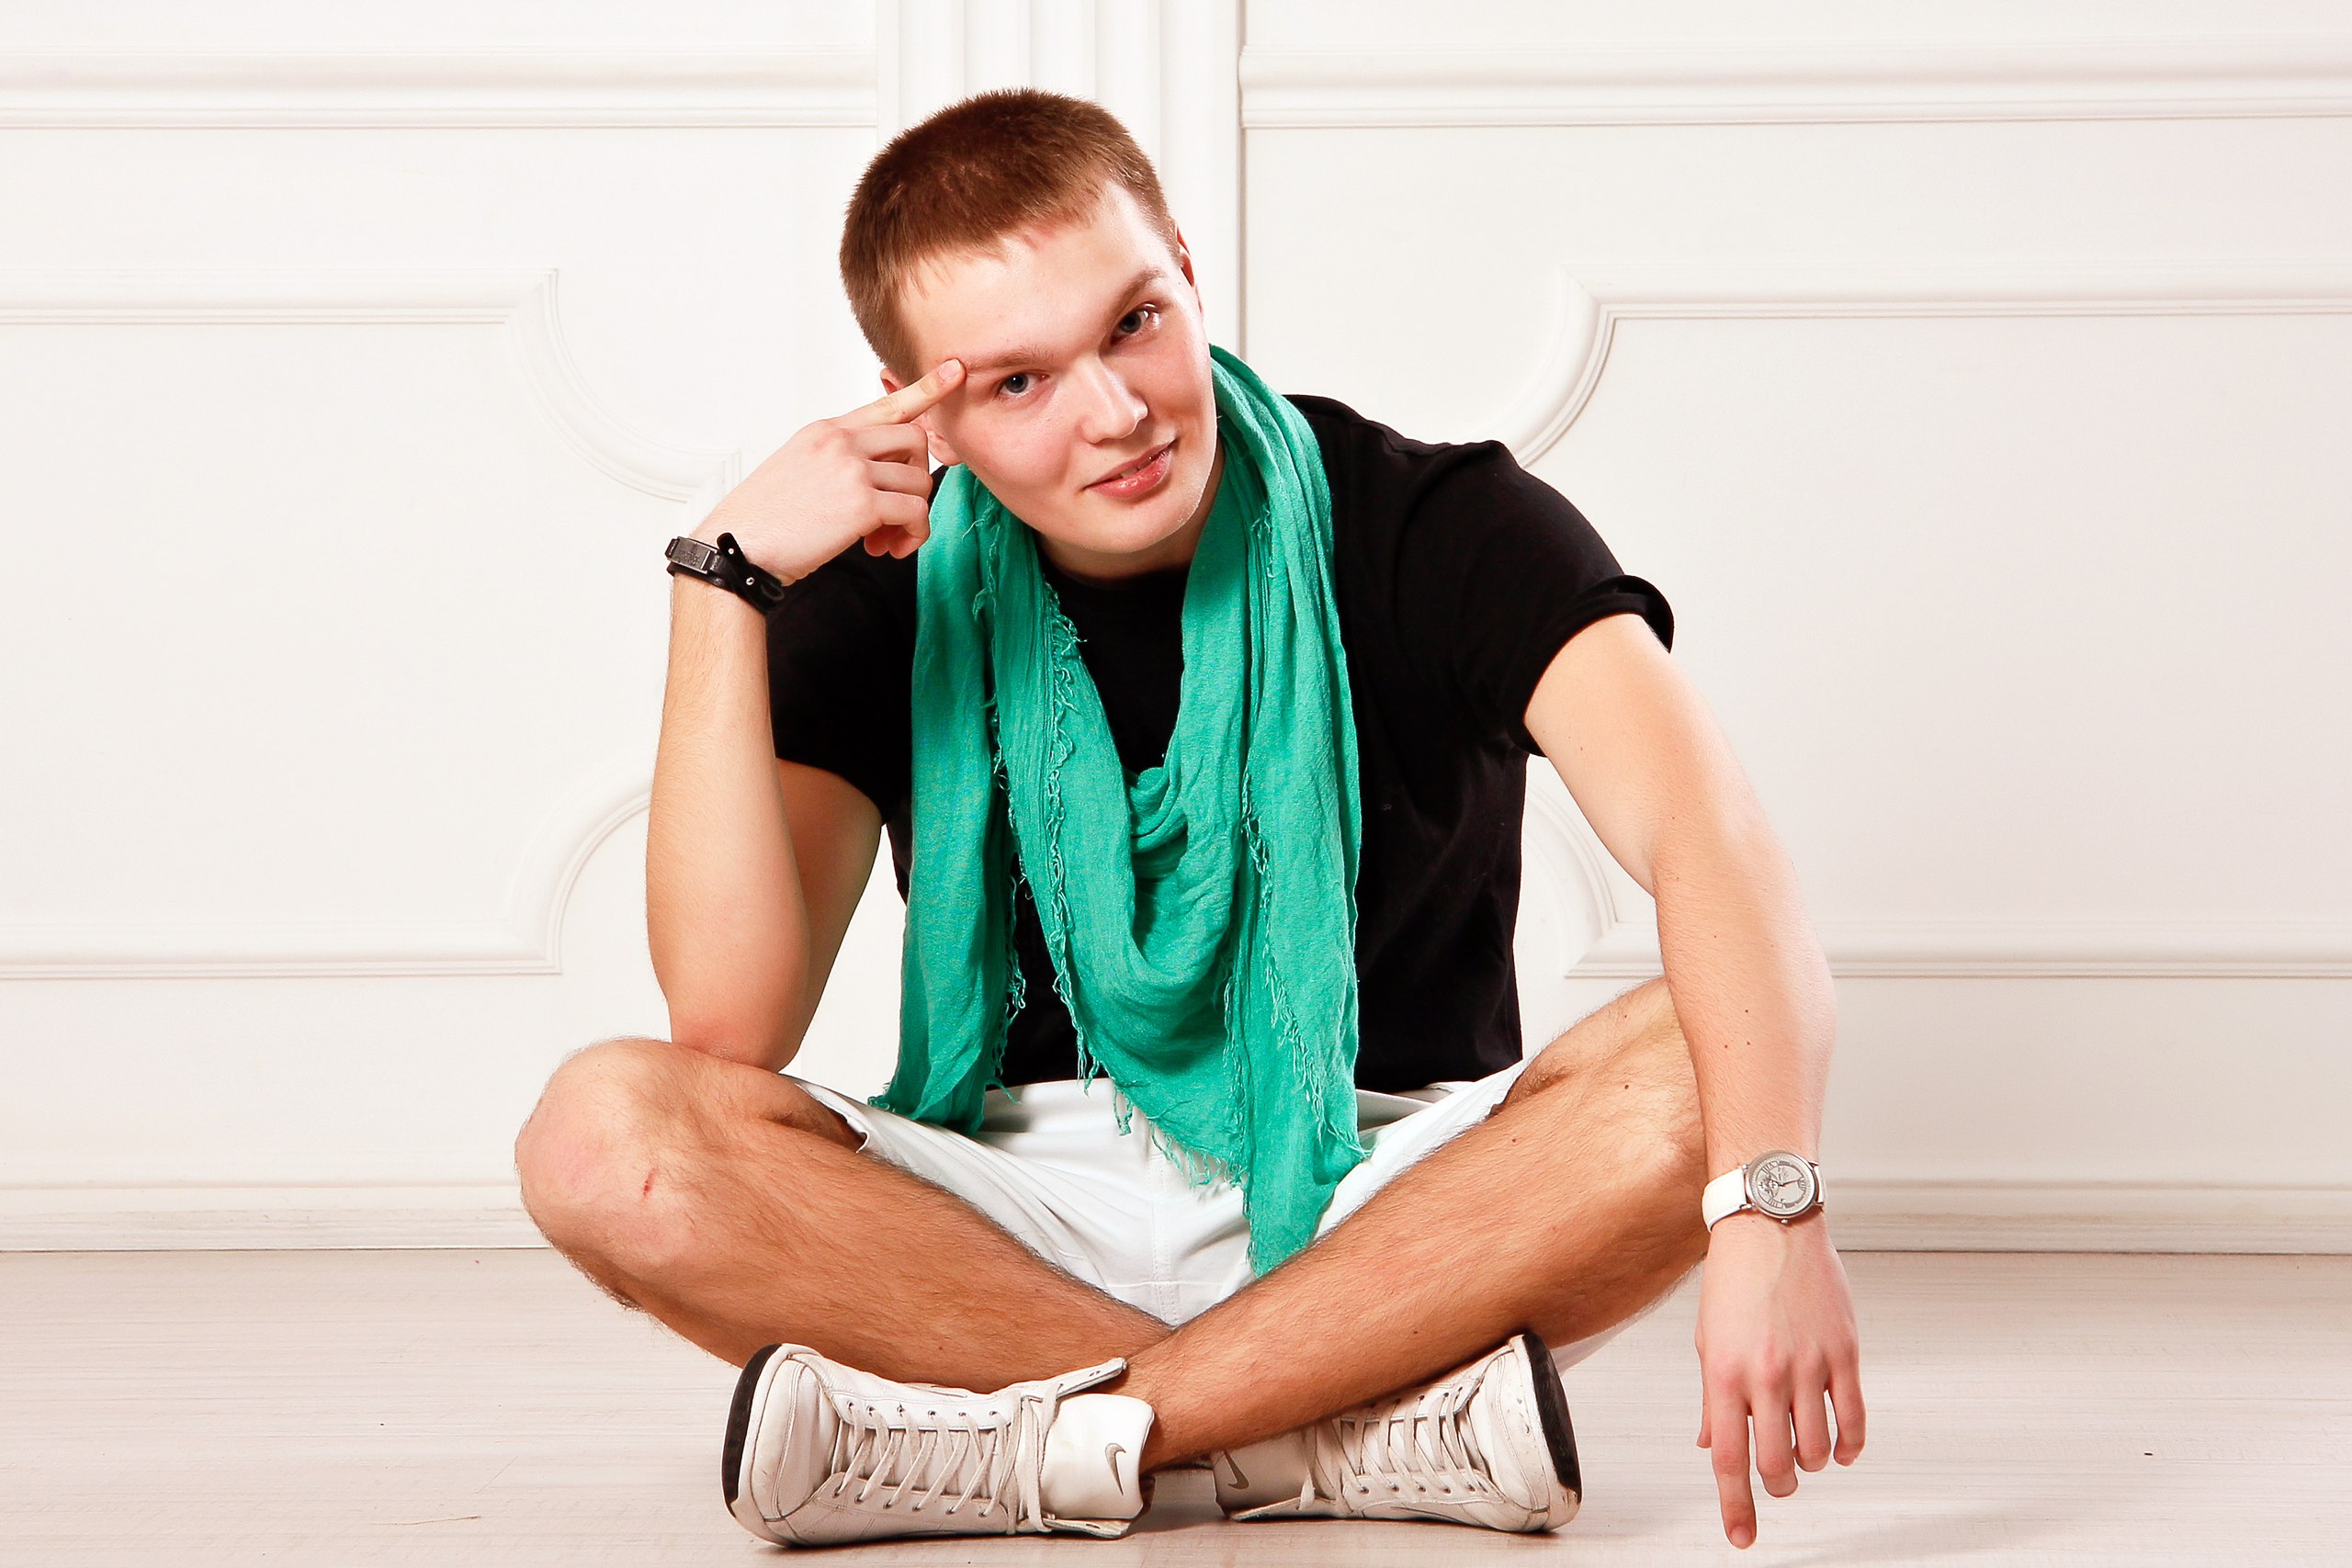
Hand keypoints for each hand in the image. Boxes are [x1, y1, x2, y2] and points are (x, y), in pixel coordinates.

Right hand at [693, 358, 964, 583]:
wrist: (738, 548)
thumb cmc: (764, 519)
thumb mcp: (797, 469)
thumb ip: (836, 460)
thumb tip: (876, 474)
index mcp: (826, 431)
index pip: (886, 403)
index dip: (926, 388)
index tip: (954, 371)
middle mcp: (841, 442)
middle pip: (915, 441)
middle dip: (917, 477)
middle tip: (897, 513)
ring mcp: (852, 470)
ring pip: (920, 481)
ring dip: (912, 516)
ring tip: (884, 540)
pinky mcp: (862, 504)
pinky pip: (915, 512)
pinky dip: (913, 535)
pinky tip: (889, 549)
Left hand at [1694, 1213, 1865, 1548]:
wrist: (1769, 1224)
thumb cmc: (1732, 1280)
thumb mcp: (1706, 1340)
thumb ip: (1714, 1399)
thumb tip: (1713, 1446)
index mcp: (1723, 1373)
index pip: (1729, 1459)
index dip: (1736, 1507)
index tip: (1742, 1538)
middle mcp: (1765, 1373)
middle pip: (1776, 1463)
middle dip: (1777, 1486)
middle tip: (1778, 1483)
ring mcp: (1809, 1363)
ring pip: (1817, 1448)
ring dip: (1810, 1463)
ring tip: (1803, 1453)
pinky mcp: (1844, 1351)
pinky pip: (1853, 1418)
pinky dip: (1849, 1445)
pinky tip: (1841, 1449)